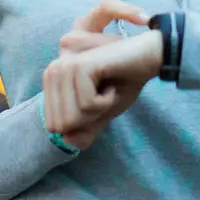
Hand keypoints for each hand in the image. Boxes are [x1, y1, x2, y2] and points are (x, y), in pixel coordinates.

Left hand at [42, 0, 159, 149]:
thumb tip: (67, 139)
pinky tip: (113, 85)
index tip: (96, 102)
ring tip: (108, 90)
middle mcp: (52, 72)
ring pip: (73, 118)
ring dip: (99, 110)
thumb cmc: (123, 84)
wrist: (147, 60)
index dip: (81, 123)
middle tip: (103, 96)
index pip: (54, 126)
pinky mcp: (80, 66)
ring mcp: (64, 68)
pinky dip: (106, 102)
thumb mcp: (100, 116)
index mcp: (51, 81)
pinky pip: (87, 105)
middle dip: (89, 118)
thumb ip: (83, 132)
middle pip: (62, 125)